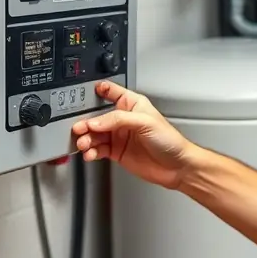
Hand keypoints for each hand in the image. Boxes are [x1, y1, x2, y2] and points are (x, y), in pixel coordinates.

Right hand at [71, 81, 195, 189]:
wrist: (177, 167)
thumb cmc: (170, 140)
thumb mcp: (145, 122)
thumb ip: (119, 119)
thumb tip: (97, 121)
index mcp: (133, 105)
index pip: (112, 92)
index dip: (99, 91)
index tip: (85, 92)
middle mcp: (124, 119)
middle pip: (97, 116)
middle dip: (86, 122)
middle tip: (79, 128)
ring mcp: (119, 136)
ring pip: (95, 134)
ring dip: (87, 139)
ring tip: (84, 144)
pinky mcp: (117, 152)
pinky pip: (98, 149)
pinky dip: (91, 152)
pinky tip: (90, 153)